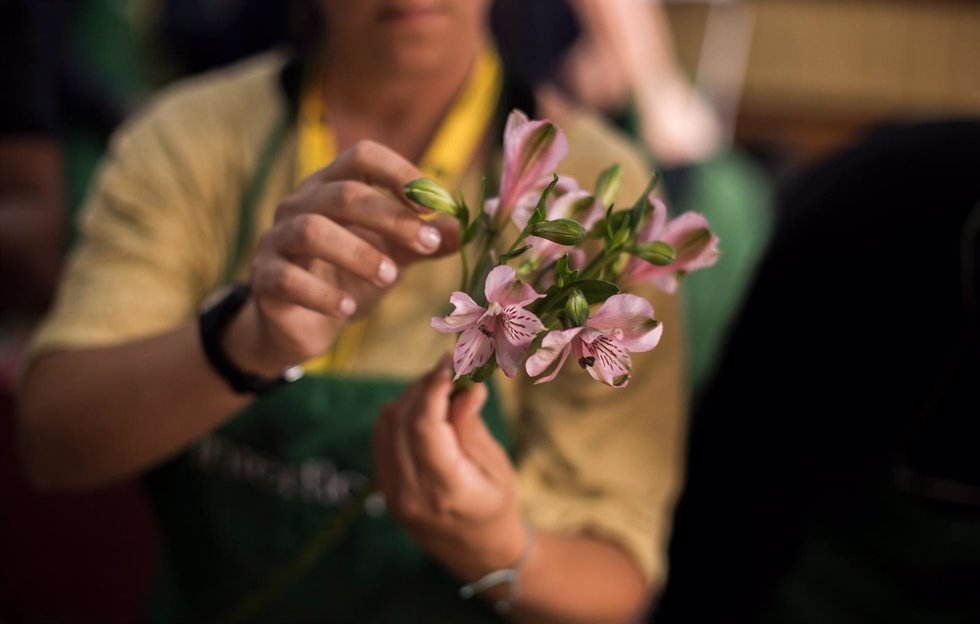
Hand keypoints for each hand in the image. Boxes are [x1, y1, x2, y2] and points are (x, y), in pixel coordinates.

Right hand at [225, 141, 458, 374]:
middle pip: (342, 193)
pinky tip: (347, 308)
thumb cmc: (348, 279)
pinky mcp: (264, 279)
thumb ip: (425, 242)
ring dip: (357, 252)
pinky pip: (287, 278)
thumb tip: (468, 228)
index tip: (434, 205)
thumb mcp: (393, 257)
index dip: (400, 172)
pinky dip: (321, 294)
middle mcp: (300, 204)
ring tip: (389, 278)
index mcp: (332, 187)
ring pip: (311, 230)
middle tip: (426, 245)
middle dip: (390, 217)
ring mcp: (276, 240)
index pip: (363, 155)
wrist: (302, 327)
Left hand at [372, 357, 528, 581]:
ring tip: (440, 390)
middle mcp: (411, 492)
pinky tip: (424, 410)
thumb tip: (462, 386)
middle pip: (401, 420)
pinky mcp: (384, 488)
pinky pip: (381, 438)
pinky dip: (399, 415)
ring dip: (410, 398)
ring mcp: (392, 493)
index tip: (450, 362)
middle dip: (423, 386)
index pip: (425, 426)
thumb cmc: (498, 506)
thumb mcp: (495, 465)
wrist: (480, 553)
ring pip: (386, 425)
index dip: (433, 387)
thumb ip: (471, 426)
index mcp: (445, 490)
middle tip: (449, 370)